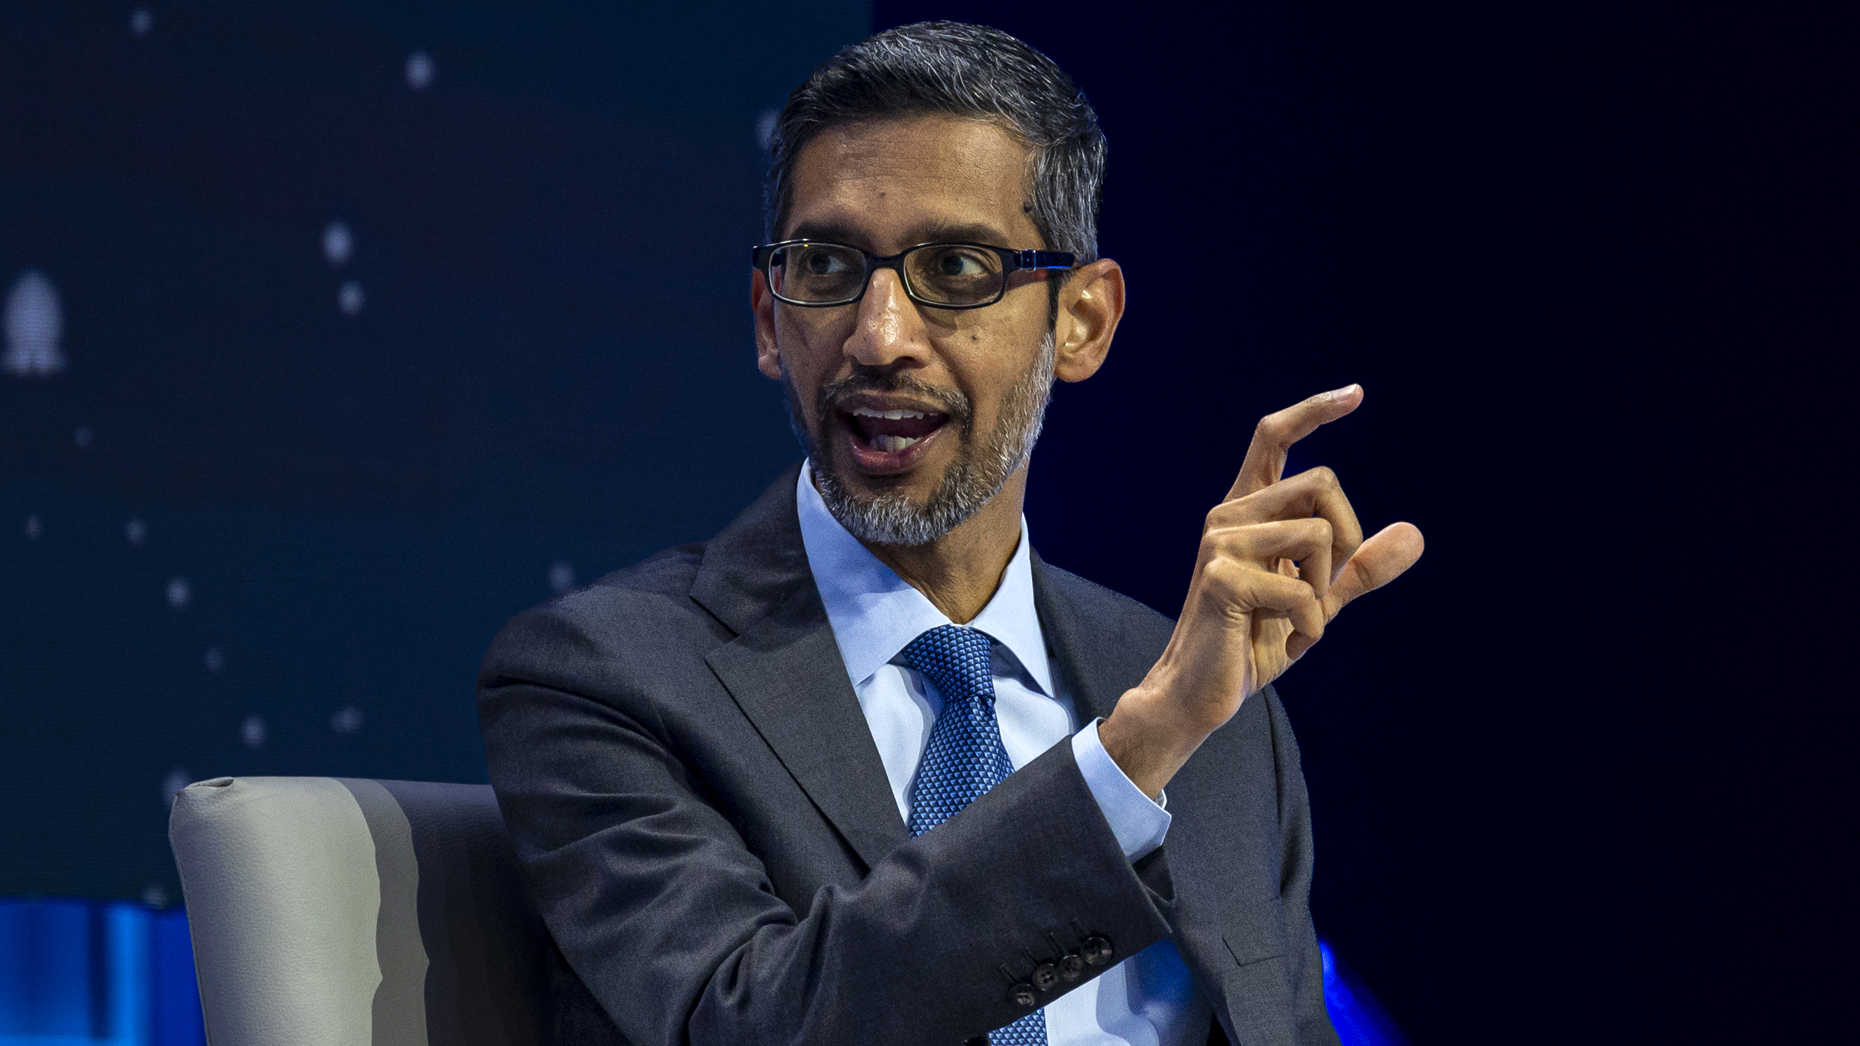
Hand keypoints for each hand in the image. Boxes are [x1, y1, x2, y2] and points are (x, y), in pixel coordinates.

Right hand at [1099, 385, 1424, 796]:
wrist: (1199, 694)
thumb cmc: (1251, 643)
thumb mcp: (1318, 602)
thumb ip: (1360, 568)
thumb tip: (1416, 535)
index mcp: (1247, 510)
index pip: (1273, 438)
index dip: (1314, 410)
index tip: (1357, 394)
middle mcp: (1228, 514)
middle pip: (1324, 482)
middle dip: (1347, 538)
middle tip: (1323, 591)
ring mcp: (1221, 542)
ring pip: (1318, 535)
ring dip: (1325, 591)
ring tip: (1295, 623)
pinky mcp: (1222, 577)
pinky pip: (1305, 592)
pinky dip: (1312, 627)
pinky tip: (1285, 643)